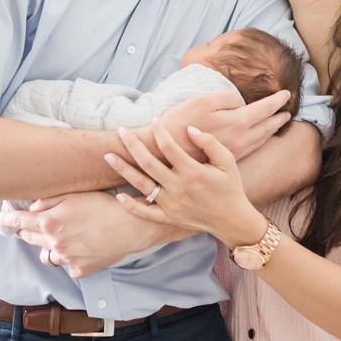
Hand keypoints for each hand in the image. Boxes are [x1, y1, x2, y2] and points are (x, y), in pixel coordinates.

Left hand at [0, 191, 178, 277]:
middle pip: (31, 239)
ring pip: (48, 255)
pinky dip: (70, 259)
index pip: (19, 222)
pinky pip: (68, 266)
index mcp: (50, 222)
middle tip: (32, 225)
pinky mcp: (81, 270)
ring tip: (62, 238)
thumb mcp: (75, 194)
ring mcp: (67, 259)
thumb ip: (49, 200)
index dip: (6, 220)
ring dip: (49, 247)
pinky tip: (81, 248)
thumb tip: (33, 207)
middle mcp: (54, 243)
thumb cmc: (105, 205)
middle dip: (28, 232)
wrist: (130, 226)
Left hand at [109, 122, 267, 248]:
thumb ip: (210, 143)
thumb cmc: (230, 187)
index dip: (160, 131)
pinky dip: (131, 205)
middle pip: (148, 163)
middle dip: (132, 145)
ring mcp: (171, 204)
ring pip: (141, 185)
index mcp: (193, 172)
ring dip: (123, 169)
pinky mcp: (168, 217)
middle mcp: (178, 187)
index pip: (169, 146)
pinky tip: (119, 195)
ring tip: (108, 156)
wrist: (232, 220)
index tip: (154, 120)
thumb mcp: (227, 161)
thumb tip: (190, 129)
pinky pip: (145, 212)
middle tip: (121, 130)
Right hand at [150, 89, 291, 163]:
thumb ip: (227, 98)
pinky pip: (251, 148)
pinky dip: (260, 140)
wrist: (163, 151)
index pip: (264, 109)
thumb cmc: (181, 122)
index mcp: (237, 122)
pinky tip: (260, 137)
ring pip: (260, 139)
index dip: (277, 100)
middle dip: (278, 117)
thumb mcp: (203, 100)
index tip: (287, 93)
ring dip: (272, 129)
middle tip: (288, 110)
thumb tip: (242, 101)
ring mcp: (234, 151)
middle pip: (266, 126)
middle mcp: (240, 139)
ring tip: (278, 123)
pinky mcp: (226, 159)